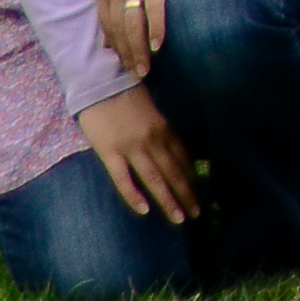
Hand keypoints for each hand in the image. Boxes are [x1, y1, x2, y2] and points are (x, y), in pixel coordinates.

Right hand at [75, 83, 198, 220]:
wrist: (99, 81)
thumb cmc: (125, 96)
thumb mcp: (151, 112)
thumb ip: (161, 132)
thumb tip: (173, 151)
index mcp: (163, 129)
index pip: (183, 159)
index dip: (192, 178)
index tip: (200, 194)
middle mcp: (152, 139)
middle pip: (173, 172)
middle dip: (187, 194)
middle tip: (197, 214)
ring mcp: (131, 147)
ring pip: (154, 179)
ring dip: (169, 200)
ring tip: (180, 219)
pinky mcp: (109, 152)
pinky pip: (123, 179)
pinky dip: (134, 195)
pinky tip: (144, 210)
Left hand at [92, 0, 191, 76]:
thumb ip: (114, 7)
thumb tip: (108, 45)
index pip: (107, 25)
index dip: (116, 48)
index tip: (126, 65)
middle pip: (119, 28)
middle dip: (128, 54)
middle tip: (137, 73)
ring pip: (133, 23)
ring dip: (140, 49)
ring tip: (147, 68)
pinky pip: (154, 9)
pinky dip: (156, 29)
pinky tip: (159, 46)